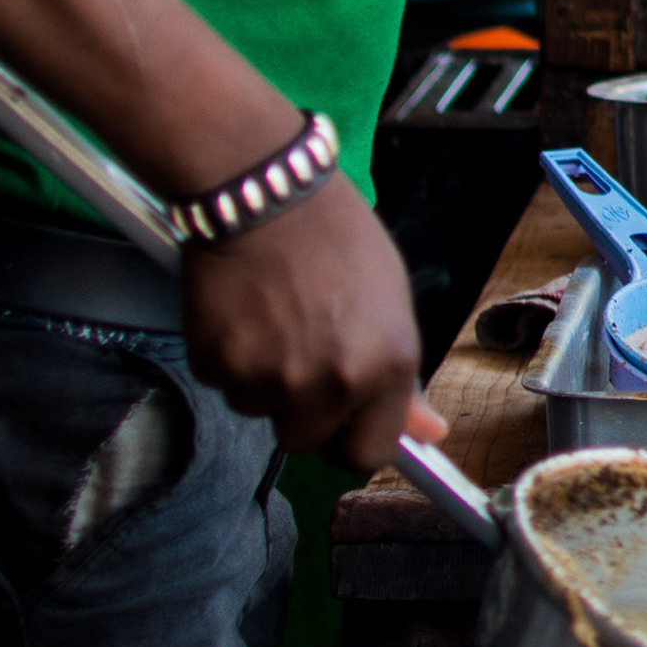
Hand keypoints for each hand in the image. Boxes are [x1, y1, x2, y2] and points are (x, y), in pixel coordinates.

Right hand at [182, 179, 440, 472]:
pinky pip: (221, 383)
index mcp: (385, 365)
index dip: (350, 440)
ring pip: (259, 410)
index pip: (366, 453)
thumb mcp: (390, 300)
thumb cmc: (336, 236)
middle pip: (305, 441)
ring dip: (261, 380)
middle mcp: (331, 381)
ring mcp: (270, 376)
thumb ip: (401, 376)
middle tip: (299, 352)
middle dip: (300, 409)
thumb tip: (429, 434)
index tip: (342, 422)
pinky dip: (226, 357)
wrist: (268, 192)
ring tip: (271, 318)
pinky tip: (241, 310)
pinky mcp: (218, 362)